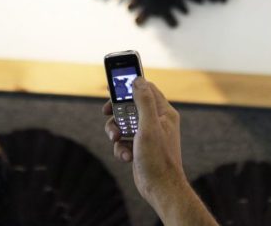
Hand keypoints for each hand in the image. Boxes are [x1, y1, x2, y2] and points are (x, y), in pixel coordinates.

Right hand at [103, 77, 185, 207]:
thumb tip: (138, 80)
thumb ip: (143, 102)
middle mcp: (157, 121)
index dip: (129, 85)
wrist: (160, 189)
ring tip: (116, 139)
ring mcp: (148, 135)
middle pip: (131, 106)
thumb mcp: (149, 126)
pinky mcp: (140, 147)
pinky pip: (124, 140)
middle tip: (106, 112)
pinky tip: (126, 157)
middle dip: (117, 112)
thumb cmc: (158, 159)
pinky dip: (121, 147)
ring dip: (116, 131)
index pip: (146, 89)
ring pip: (125, 123)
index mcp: (164, 113)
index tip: (112, 84)